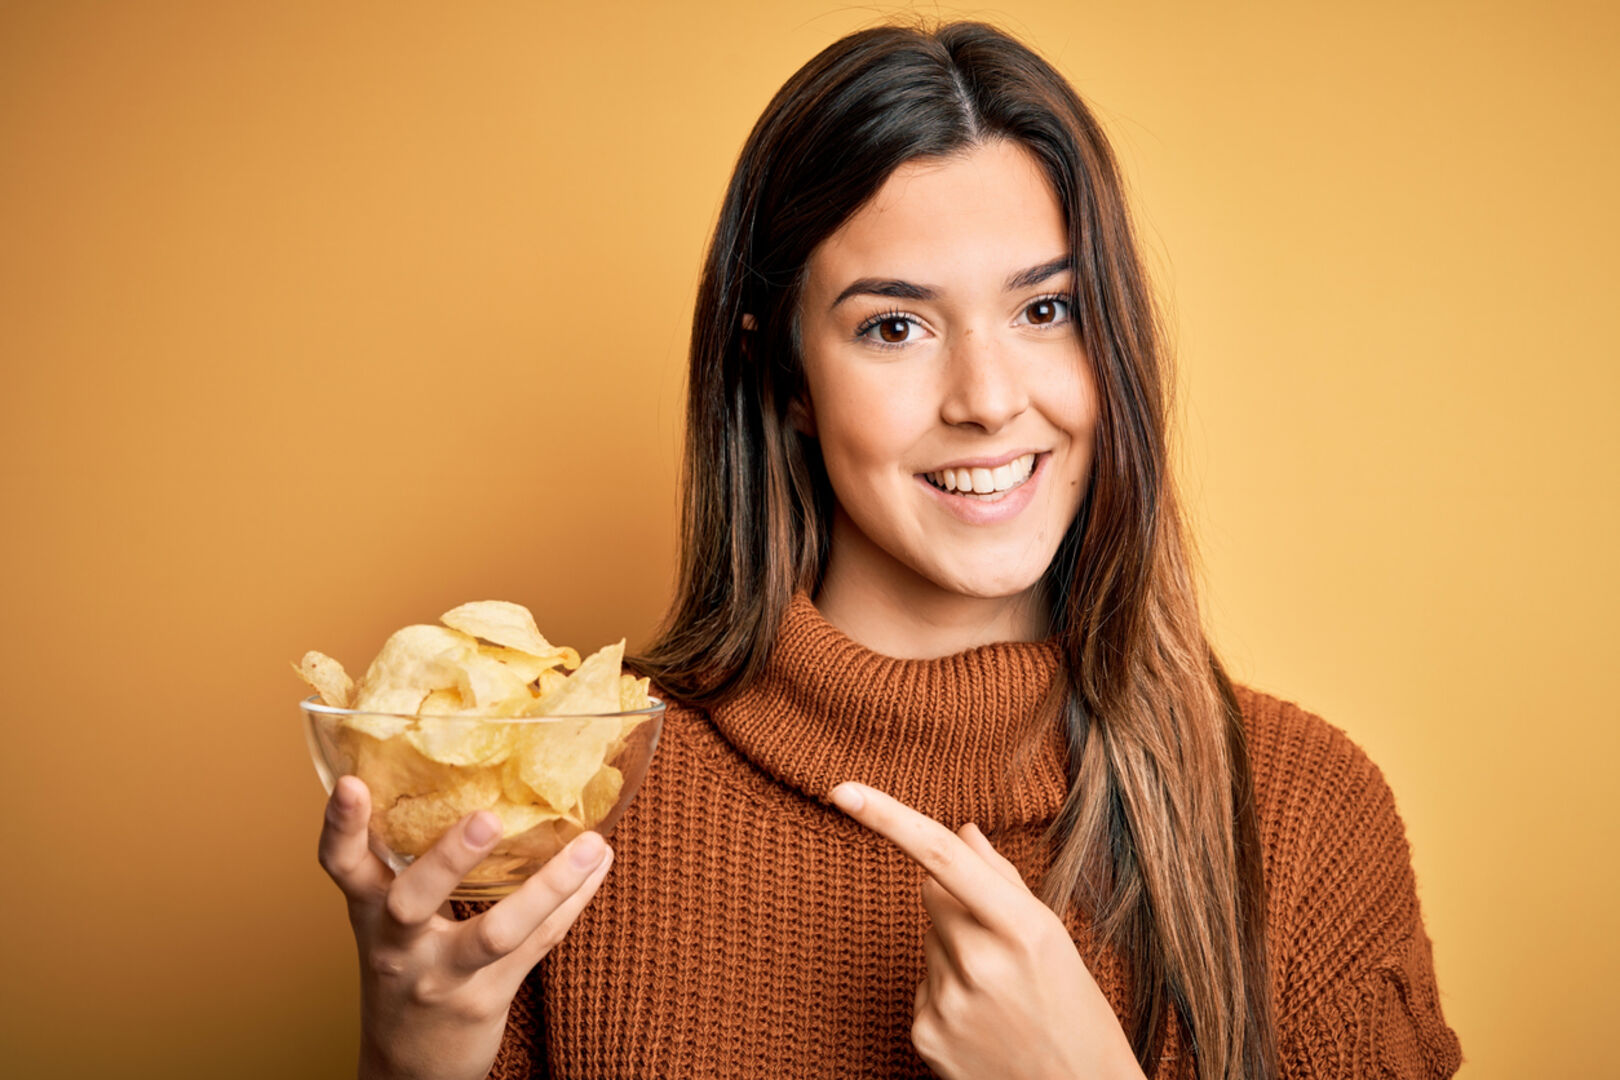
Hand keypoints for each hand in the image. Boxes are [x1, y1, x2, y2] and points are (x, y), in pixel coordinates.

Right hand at [318, 775, 613, 1079]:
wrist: (408, 1069)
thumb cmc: (408, 968)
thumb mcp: (390, 920)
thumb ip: (411, 863)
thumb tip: (469, 778)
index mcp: (369, 911)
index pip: (343, 866)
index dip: (341, 826)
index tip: (352, 785)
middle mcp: (398, 945)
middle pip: (413, 900)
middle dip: (448, 859)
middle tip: (488, 818)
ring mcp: (442, 976)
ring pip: (496, 932)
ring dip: (548, 885)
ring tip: (590, 845)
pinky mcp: (485, 999)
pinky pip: (537, 945)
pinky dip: (572, 902)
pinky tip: (598, 866)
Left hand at [829, 781, 1144, 1079]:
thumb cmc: (1077, 1014)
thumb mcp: (1056, 940)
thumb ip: (1003, 881)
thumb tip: (962, 831)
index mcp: (1022, 929)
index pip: (942, 857)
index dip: (888, 818)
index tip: (843, 791)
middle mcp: (979, 963)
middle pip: (931, 893)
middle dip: (956, 902)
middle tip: (1001, 946)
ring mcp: (947, 1002)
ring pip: (927, 937)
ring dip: (953, 948)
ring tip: (998, 992)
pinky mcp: (924, 1033)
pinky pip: (921, 982)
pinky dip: (945, 989)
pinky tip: (981, 1019)